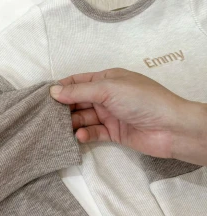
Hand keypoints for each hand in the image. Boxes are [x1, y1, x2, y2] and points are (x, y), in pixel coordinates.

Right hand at [50, 68, 206, 165]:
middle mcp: (107, 96)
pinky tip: (79, 136)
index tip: (43, 96)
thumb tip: (53, 91)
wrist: (171, 128)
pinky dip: (85, 134)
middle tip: (46, 116)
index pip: (78, 81)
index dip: (61, 87)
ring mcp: (110, 115)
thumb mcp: (108, 89)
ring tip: (59, 129)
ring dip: (72, 122)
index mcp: (107, 79)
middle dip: (63, 107)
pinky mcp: (113, 133)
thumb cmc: (142, 100)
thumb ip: (79, 91)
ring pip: (83, 117)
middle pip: (78, 100)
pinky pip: (93, 132)